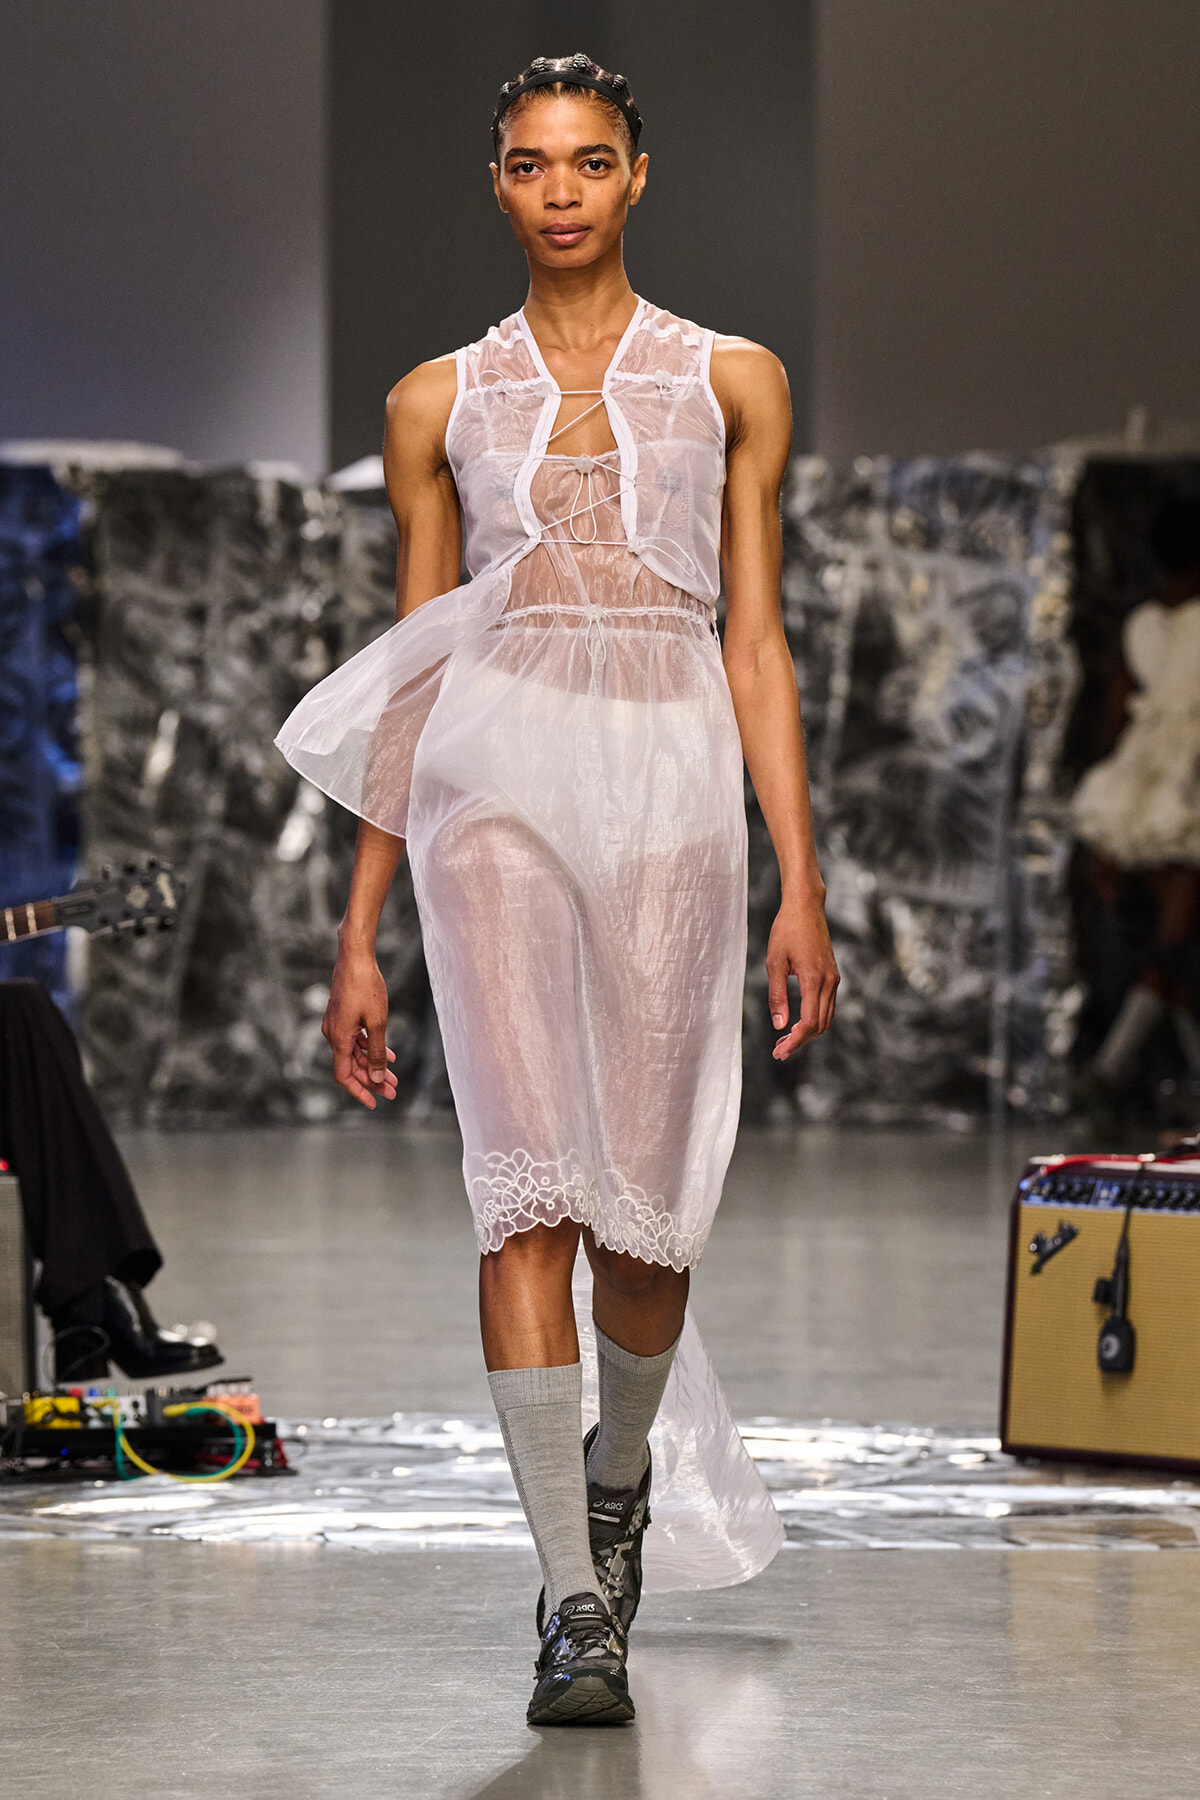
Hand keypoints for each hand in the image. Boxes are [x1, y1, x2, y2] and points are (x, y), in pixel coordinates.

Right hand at [322, 949, 398, 1107]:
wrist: (355, 958)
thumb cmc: (366, 988)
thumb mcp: (378, 1023)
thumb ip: (377, 1053)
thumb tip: (376, 1079)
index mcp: (339, 1039)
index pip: (344, 1076)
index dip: (359, 1092)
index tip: (374, 1104)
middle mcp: (334, 1035)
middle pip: (352, 1067)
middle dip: (372, 1081)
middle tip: (393, 1091)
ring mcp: (337, 1025)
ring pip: (356, 1054)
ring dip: (373, 1066)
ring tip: (394, 1077)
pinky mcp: (343, 1016)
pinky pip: (356, 1040)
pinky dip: (371, 1049)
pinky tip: (389, 1054)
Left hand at [767, 893, 838, 1060]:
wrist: (806, 906)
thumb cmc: (786, 930)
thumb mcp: (774, 962)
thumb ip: (777, 995)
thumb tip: (779, 1025)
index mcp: (814, 979)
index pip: (809, 1022)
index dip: (795, 1041)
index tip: (779, 1051)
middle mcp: (829, 981)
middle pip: (820, 1025)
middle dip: (800, 1041)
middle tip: (778, 1050)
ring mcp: (834, 978)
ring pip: (827, 1017)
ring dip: (808, 1032)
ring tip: (785, 1039)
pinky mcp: (832, 974)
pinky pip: (828, 1005)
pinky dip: (815, 1019)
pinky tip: (797, 1022)